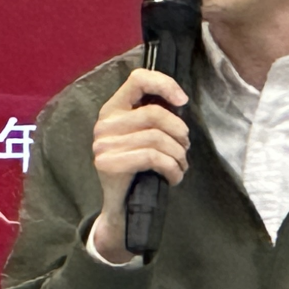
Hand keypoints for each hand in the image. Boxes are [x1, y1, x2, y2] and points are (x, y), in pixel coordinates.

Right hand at [88, 67, 189, 262]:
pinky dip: (172, 169)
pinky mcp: (109, 164)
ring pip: (157, 138)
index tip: (183, 101)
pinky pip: (153, 158)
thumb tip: (181, 101)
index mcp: (113, 108)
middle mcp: (104, 123)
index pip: (137, 79)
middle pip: (155, 114)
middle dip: (180, 132)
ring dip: (179, 155)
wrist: (121, 208)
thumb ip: (155, 116)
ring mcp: (103, 144)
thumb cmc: (139, 169)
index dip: (164, 84)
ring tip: (181, 166)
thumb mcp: (144, 137)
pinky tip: (174, 177)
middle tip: (185, 148)